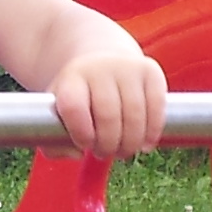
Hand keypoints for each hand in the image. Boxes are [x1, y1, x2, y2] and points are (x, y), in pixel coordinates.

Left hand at [48, 47, 169, 160]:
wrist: (101, 58)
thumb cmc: (79, 97)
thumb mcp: (58, 112)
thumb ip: (54, 141)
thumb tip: (76, 154)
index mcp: (71, 78)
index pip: (75, 108)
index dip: (81, 133)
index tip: (84, 145)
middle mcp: (99, 68)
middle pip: (108, 116)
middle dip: (108, 145)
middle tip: (104, 153)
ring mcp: (127, 67)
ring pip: (135, 116)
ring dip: (130, 143)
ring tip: (122, 151)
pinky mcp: (150, 71)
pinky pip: (156, 109)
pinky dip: (152, 132)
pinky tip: (144, 144)